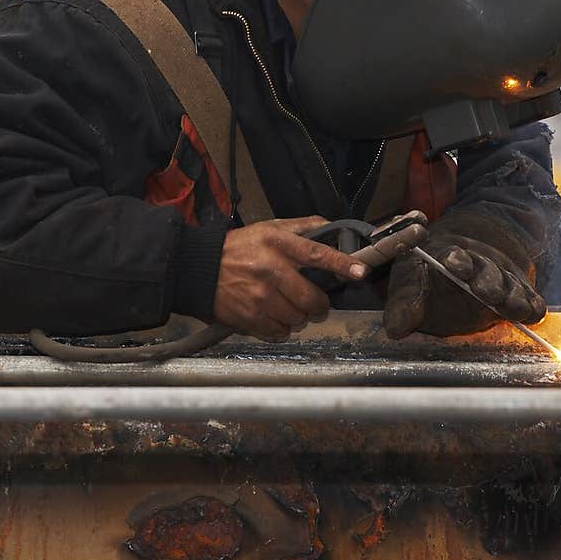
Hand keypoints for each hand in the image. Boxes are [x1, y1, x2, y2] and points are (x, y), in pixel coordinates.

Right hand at [213, 216, 367, 341]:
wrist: (199, 269)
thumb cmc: (237, 248)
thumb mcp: (268, 229)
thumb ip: (302, 228)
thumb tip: (331, 227)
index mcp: (278, 244)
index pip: (317, 254)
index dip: (342, 264)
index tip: (361, 272)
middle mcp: (270, 270)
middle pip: (312, 299)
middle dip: (319, 306)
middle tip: (315, 304)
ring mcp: (260, 297)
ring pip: (298, 319)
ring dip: (299, 317)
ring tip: (286, 307)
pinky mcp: (250, 318)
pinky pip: (281, 332)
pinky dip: (282, 328)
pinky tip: (273, 316)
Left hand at [384, 208, 545, 338]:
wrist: (464, 269)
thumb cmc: (431, 280)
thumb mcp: (411, 285)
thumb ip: (405, 305)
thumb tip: (395, 329)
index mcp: (451, 258)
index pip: (455, 256)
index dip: (456, 260)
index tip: (454, 263)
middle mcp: (481, 268)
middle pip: (488, 271)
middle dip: (487, 280)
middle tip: (485, 290)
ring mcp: (504, 282)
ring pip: (511, 287)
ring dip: (512, 296)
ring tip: (512, 307)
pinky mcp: (521, 297)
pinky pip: (530, 302)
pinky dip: (532, 307)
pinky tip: (532, 314)